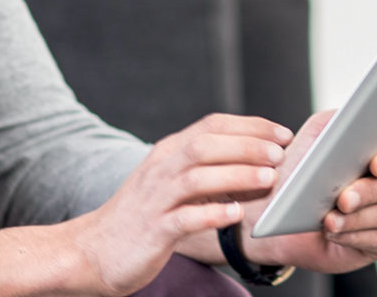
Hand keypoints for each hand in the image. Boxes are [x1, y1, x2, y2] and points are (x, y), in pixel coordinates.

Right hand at [67, 113, 291, 295]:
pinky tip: (235, 215)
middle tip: (279, 155)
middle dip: (247, 146)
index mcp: (168, 153)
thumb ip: (206, 170)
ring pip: (196, 177)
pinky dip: (211, 214)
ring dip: (235, 175)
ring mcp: (154, 199)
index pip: (211, 125)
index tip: (282, 134)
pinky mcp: (152, 230)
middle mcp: (160, 170)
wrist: (93, 250)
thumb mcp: (172, 184)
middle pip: (204, 145)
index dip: (250, 126)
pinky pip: (183, 218)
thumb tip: (258, 163)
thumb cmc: (142, 217)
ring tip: (268, 180)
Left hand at [241, 109, 376, 273]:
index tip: (376, 163)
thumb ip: (334, 121)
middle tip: (344, 198)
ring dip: (356, 217)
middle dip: (369, 191)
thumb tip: (349, 119)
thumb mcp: (314, 136)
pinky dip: (353, 235)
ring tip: (330, 219)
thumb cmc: (302, 170)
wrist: (282, 212)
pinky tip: (333, 232)